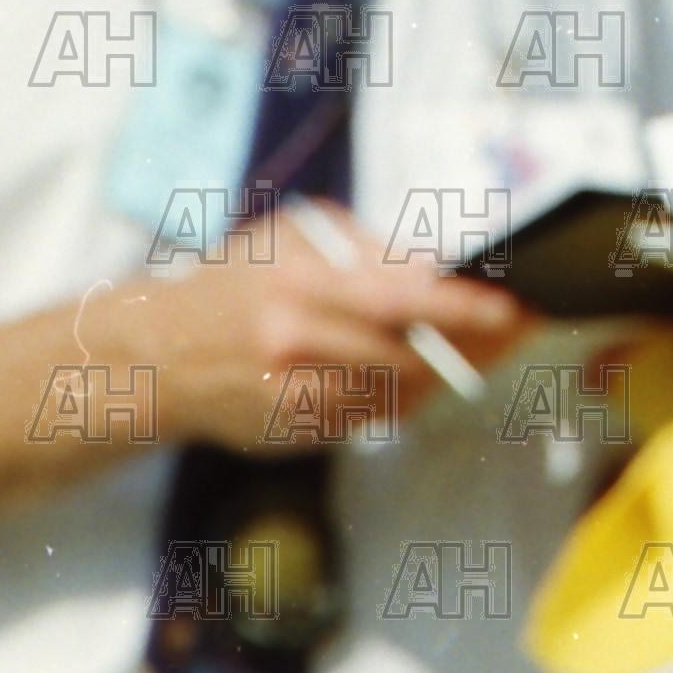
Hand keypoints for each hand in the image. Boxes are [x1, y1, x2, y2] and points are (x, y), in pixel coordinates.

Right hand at [100, 202, 537, 451]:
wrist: (160, 356)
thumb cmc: (236, 280)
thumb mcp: (292, 236)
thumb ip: (364, 248)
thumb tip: (435, 266)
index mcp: (298, 286)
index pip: (397, 300)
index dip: (460, 310)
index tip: (509, 310)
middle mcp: (295, 347)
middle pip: (405, 354)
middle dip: (467, 346)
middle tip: (511, 331)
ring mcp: (293, 400)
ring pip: (395, 393)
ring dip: (442, 373)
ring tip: (476, 349)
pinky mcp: (295, 435)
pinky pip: (370, 418)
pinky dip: (403, 396)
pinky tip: (421, 374)